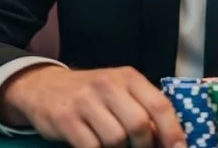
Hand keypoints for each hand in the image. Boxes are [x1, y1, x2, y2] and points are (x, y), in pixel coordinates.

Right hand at [0, 65, 185, 147]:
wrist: (45, 86)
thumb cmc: (92, 93)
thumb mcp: (120, 90)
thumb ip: (143, 107)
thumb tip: (169, 138)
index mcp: (128, 77)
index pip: (159, 105)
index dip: (172, 132)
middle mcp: (108, 85)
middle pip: (139, 124)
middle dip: (144, 145)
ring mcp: (85, 101)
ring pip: (116, 139)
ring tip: (114, 144)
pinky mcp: (65, 118)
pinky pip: (91, 147)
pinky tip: (95, 146)